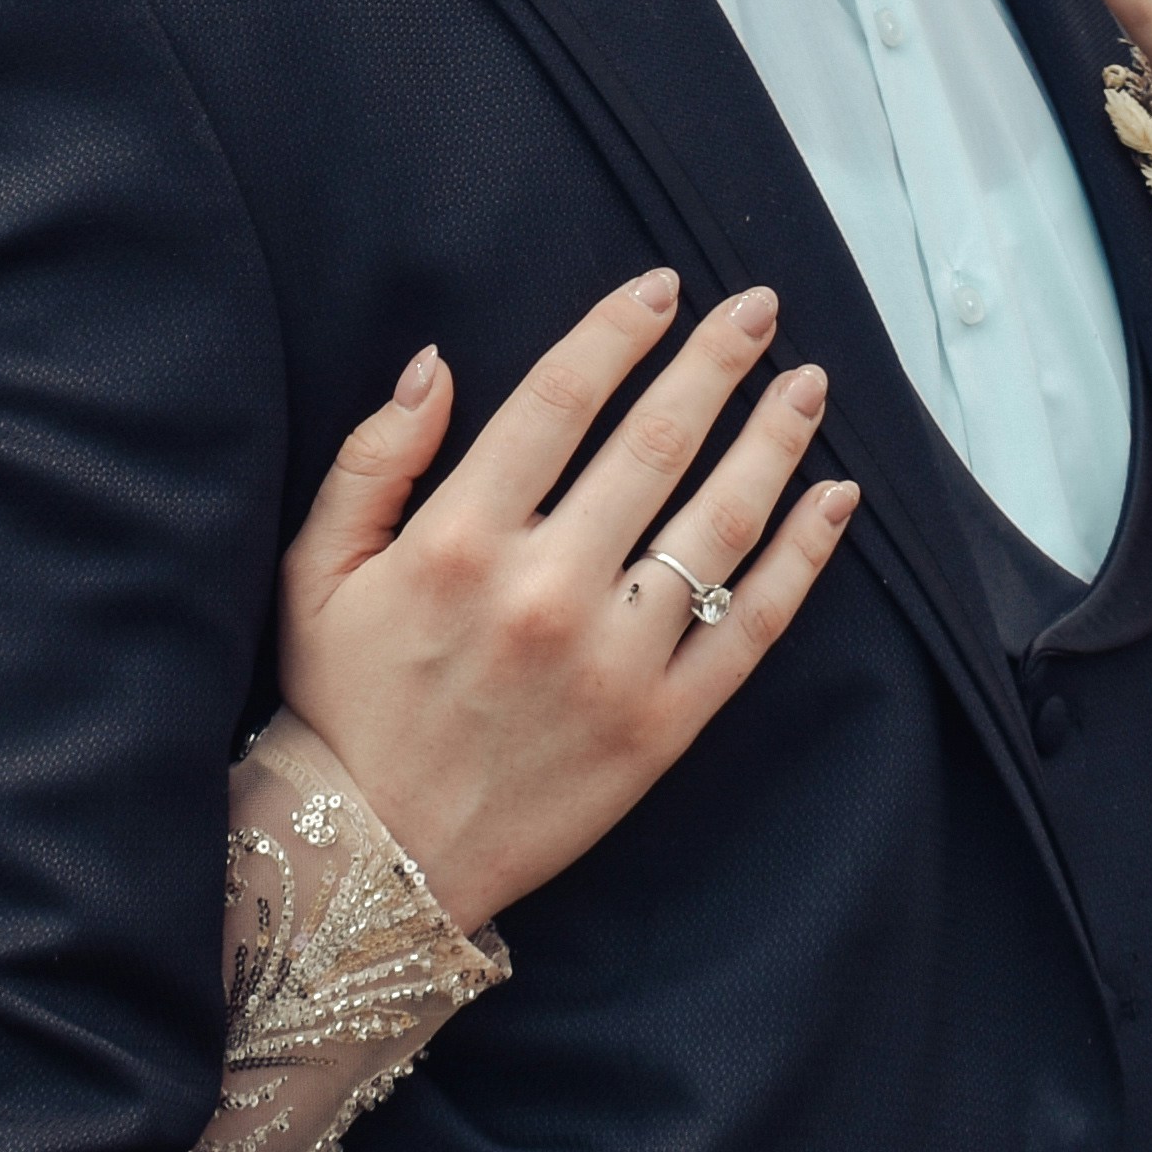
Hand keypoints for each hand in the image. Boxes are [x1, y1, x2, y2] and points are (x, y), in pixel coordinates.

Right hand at [273, 272, 860, 934]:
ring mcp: (614, 662)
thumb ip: (375, 458)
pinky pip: (752, 628)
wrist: (374, 863)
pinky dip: (803, 559)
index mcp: (460, 539)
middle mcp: (546, 590)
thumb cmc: (343, 703)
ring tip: (808, 385)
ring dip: (775, 441)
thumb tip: (437, 363)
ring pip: (719, 524)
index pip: (561, 399)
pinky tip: (834, 500)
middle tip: (759, 308)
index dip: (620, 331)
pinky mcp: (662, 727)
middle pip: (656, 442)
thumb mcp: (316, 569)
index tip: (663, 287)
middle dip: (718, 362)